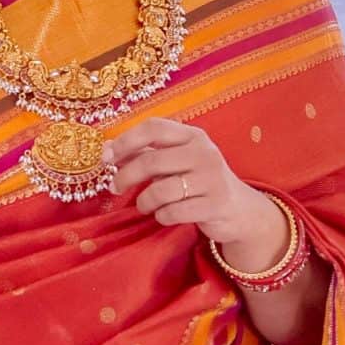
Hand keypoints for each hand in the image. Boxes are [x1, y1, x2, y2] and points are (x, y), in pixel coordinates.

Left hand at [102, 120, 292, 270]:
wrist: (238, 209)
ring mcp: (211, 178)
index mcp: (192, 135)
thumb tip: (105, 150)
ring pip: (161, 190)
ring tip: (144, 205)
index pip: (154, 128)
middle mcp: (204, 152)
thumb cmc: (198, 182)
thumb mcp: (177, 161)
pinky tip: (163, 215)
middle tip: (114, 187)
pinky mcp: (214, 205)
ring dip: (144, 201)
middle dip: (126, 176)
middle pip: (152, 160)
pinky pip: (173, 211)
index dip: (126, 141)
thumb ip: (146, 153)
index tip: (106, 158)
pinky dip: (161, 216)